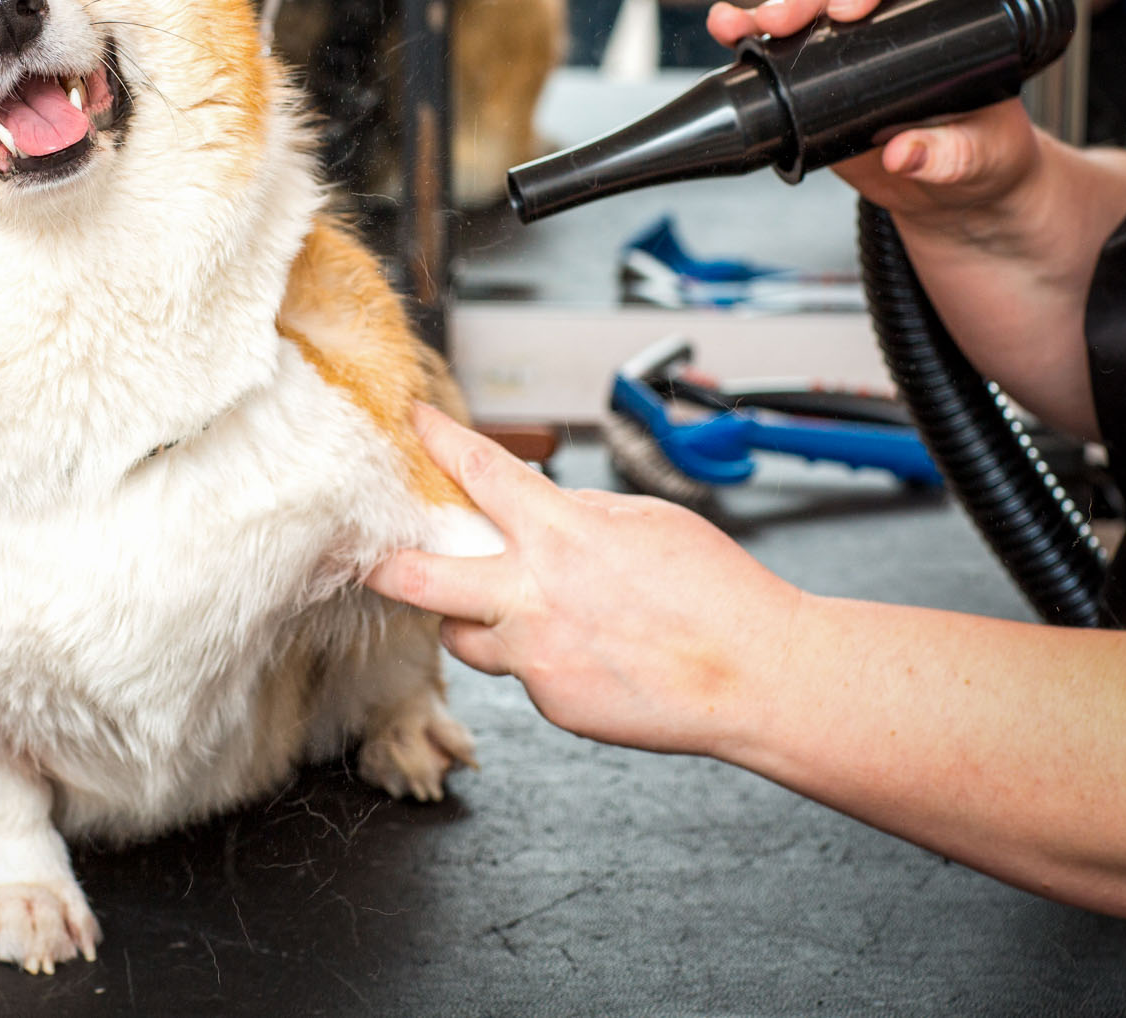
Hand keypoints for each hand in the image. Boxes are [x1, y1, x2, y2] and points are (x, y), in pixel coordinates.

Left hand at [365, 405, 800, 758]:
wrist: (756, 676)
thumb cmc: (717, 593)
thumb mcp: (645, 521)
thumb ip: (578, 515)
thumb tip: (540, 510)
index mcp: (560, 534)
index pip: (477, 472)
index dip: (438, 441)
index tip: (414, 422)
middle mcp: (532, 596)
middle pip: (420, 579)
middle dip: (385, 567)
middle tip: (369, 560)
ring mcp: (535, 656)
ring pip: (463, 636)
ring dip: (472, 619)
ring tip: (513, 611)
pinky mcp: (552, 703)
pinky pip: (520, 674)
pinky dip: (537, 658)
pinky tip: (585, 653)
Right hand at [707, 0, 1045, 237]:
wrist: (954, 190)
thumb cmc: (984, 155)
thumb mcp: (986, 155)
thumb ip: (955, 153)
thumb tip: (904, 154)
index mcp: (936, 8)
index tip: (851, 8)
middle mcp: (883, 15)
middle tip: (782, 21)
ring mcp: (840, 49)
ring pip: (797, 12)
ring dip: (761, 15)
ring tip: (737, 27)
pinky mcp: (808, 81)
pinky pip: (771, 53)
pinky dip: (743, 41)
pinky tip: (725, 32)